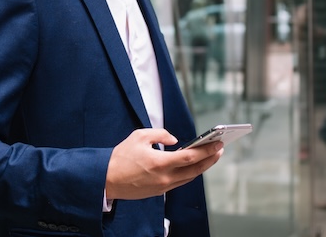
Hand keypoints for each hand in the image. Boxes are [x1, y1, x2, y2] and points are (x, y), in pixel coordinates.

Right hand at [105, 128, 222, 200]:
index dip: (207, 151)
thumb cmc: (120, 157)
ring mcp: (163, 187)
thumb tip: (174, 140)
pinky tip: (193, 165)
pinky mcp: (159, 191)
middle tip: (220, 150)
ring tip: (210, 156)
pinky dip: (189, 173)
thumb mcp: (139, 136)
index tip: (218, 144)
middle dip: (210, 159)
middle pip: (195, 170)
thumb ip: (160, 134)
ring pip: (189, 177)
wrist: (106, 179)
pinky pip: (180, 182)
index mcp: (160, 163)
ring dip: (202, 167)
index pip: (191, 157)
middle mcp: (164, 178)